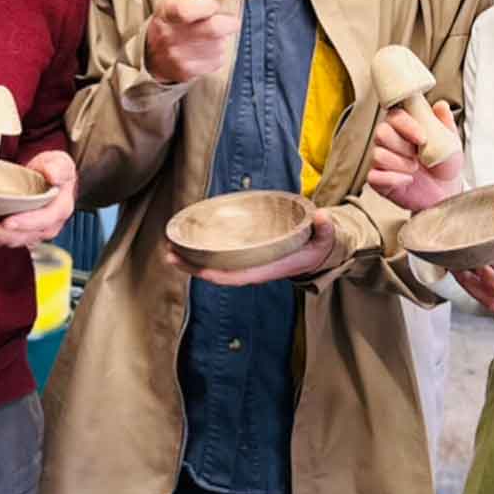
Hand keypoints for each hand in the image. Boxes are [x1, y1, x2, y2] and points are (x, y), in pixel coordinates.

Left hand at [0, 149, 76, 247]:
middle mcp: (44, 227)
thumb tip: (53, 175)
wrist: (48, 177)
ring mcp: (28, 231)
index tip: (8, 222)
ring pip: (4, 239)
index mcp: (58, 211)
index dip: (26, 222)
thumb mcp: (60, 163)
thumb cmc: (54, 170)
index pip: (43, 221)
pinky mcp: (13, 232)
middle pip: (18, 236)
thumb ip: (58, 168)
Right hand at [144, 0, 239, 83]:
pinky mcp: (191, 72)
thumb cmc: (168, 23)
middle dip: (229, 23)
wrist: (152, 58)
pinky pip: (218, 59)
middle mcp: (172, 37)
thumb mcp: (172, 0)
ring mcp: (181, 57)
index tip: (214, 4)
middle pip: (214, 29)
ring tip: (209, 35)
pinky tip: (205, 49)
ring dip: (221, 38)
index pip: (187, 10)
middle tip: (227, 21)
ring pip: (220, 44)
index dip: (209, 5)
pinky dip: (217, 52)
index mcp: (168, 14)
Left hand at [166, 209, 336, 286]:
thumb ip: (325, 228)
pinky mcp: (244, 256)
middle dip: (193, 267)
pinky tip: (187, 243)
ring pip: (214, 267)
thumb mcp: (325, 237)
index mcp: (268, 269)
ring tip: (168, 249)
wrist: (318, 252)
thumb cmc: (319, 245)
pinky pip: (219, 258)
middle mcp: (253, 270)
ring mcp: (247, 264)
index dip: (216, 274)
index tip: (197, 269)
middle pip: (217, 274)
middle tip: (168, 253)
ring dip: (191, 261)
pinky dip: (201, 252)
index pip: (237, 277)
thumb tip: (323, 216)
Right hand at [367, 102, 463, 211]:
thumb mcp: (449, 141)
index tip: (422, 138)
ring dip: (400, 163)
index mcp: (404, 128)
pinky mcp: (379, 181)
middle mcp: (390, 142)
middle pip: (381, 133)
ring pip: (378, 155)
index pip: (394, 116)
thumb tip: (441, 105)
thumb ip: (444, 122)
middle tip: (418, 154)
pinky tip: (408, 180)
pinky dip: (393, 179)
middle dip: (402, 145)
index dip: (406, 125)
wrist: (446, 192)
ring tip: (415, 168)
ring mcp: (383, 162)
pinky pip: (373, 177)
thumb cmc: (444, 165)